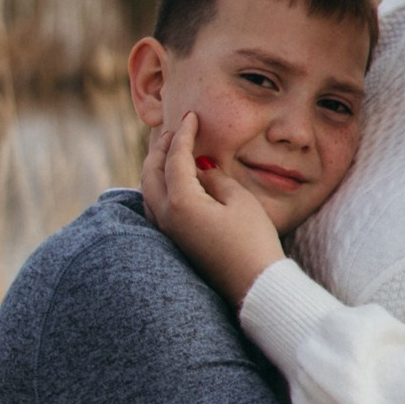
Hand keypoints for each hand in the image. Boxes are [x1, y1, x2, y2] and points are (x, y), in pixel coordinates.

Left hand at [138, 109, 286, 308]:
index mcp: (180, 202)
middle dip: (160, 148)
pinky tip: (171, 183)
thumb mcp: (240, 201)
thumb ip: (215, 179)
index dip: (183, 134)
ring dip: (156, 167)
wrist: (255, 287)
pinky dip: (159, 187)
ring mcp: (168, 232)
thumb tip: (200, 170)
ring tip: (169, 151)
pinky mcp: (176, 243)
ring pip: (149, 191)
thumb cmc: (253, 242)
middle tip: (172, 130)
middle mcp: (166, 217)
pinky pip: (155, 207)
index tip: (190, 116)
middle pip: (151, 172)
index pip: (175, 157)